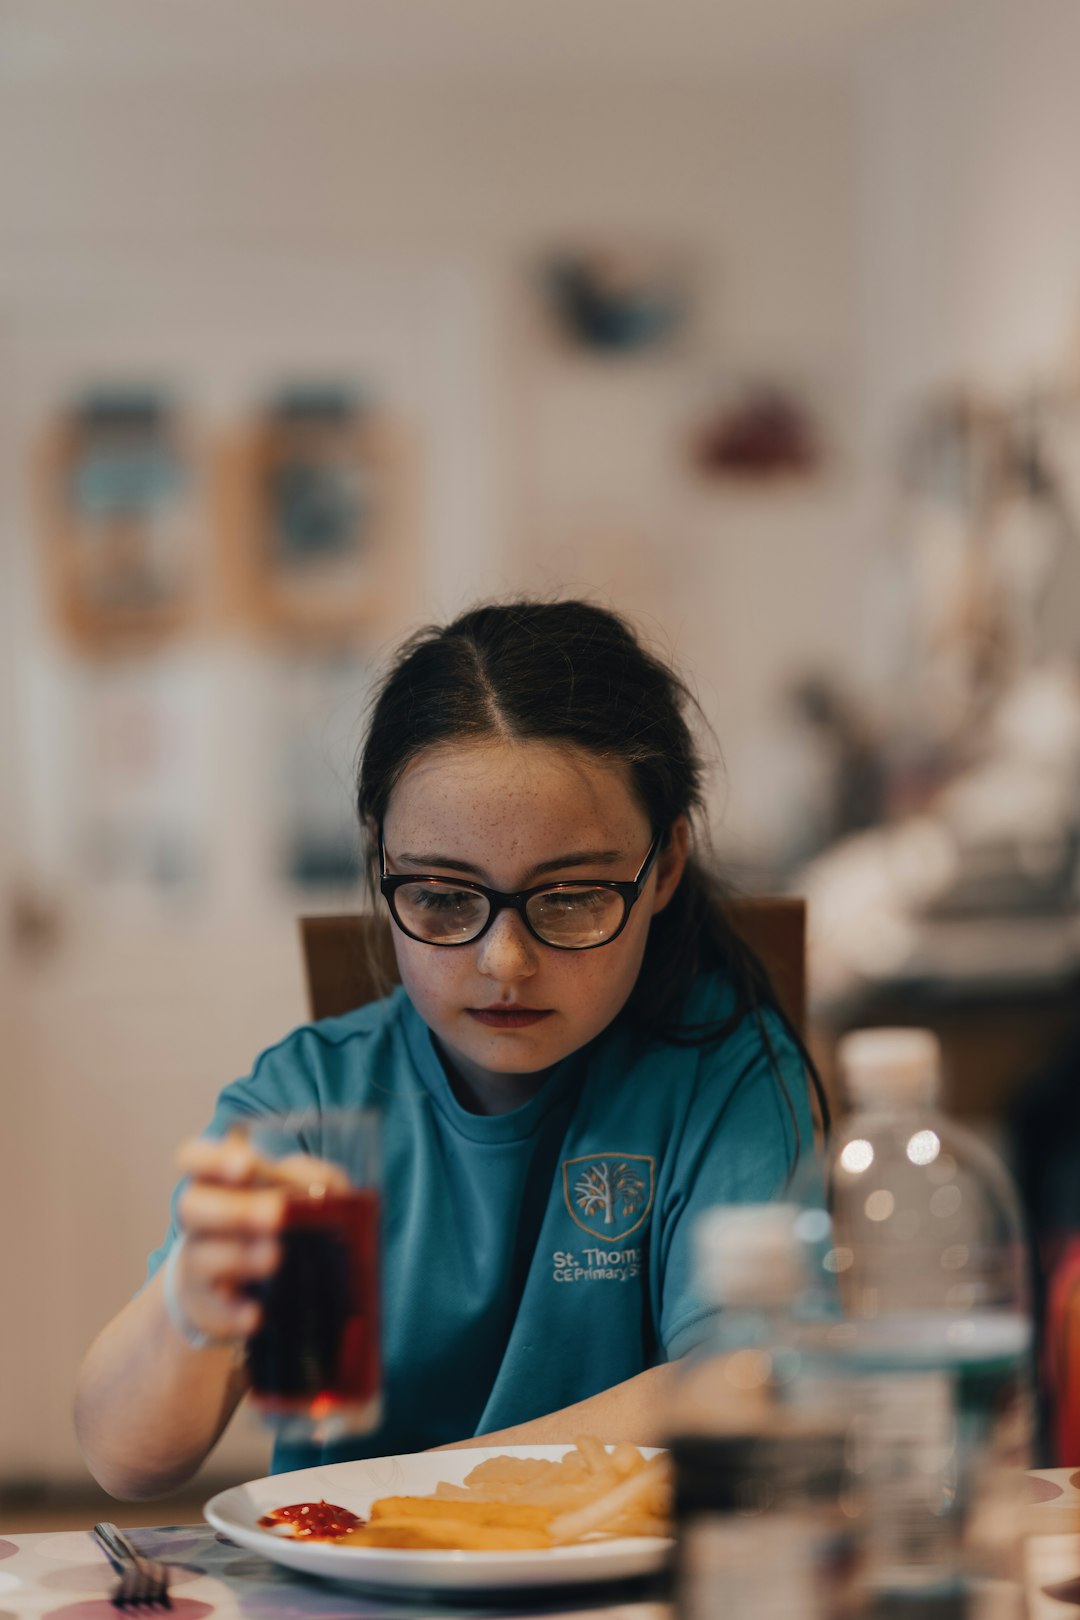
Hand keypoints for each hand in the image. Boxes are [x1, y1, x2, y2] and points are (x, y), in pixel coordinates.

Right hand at [171, 1129, 348, 1344]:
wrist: (233, 1283)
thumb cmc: (264, 1221)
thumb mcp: (285, 1190)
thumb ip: (306, 1178)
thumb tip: (324, 1189)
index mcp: (215, 1181)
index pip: (193, 1158)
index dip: (212, 1159)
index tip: (246, 1167)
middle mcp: (198, 1220)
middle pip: (191, 1206)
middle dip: (233, 1209)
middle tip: (275, 1214)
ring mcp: (198, 1264)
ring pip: (202, 1257)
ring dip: (239, 1256)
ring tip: (275, 1256)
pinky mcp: (210, 1306)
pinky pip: (216, 1309)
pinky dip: (235, 1312)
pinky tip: (256, 1313)